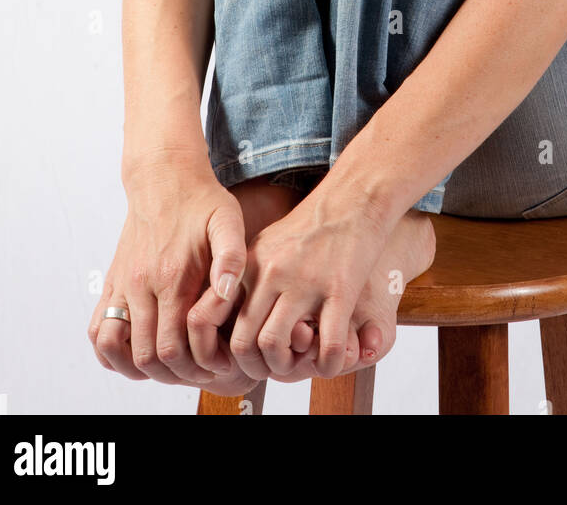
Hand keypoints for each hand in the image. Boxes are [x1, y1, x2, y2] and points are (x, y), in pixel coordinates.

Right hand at [88, 159, 249, 387]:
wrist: (163, 177)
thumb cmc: (202, 201)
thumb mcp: (228, 221)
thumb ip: (231, 257)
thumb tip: (228, 293)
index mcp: (172, 277)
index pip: (174, 347)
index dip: (197, 366)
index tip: (219, 362)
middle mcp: (142, 286)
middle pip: (147, 358)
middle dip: (176, 374)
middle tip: (201, 369)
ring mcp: (123, 286)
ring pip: (117, 351)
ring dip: (141, 369)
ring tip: (171, 365)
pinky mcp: (113, 283)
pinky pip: (98, 330)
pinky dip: (112, 352)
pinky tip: (140, 350)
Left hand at [186, 183, 394, 382]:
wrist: (354, 198)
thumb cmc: (313, 224)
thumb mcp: (269, 244)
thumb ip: (249, 277)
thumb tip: (233, 313)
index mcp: (249, 265)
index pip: (213, 317)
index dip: (218, 349)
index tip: (237, 358)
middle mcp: (271, 274)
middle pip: (243, 340)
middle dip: (255, 366)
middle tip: (273, 367)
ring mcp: (304, 282)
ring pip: (274, 345)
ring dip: (286, 367)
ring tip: (299, 363)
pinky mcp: (340, 289)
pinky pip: (326, 344)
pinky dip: (326, 365)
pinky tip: (330, 363)